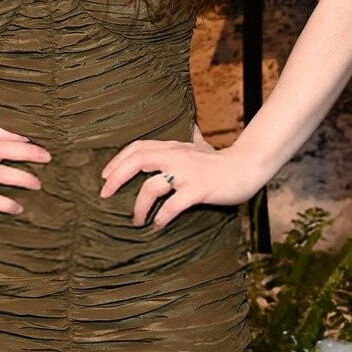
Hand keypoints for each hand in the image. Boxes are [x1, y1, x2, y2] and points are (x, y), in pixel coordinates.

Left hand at [99, 123, 266, 231]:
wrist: (247, 168)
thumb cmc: (220, 161)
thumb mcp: (201, 146)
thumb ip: (193, 137)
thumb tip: (192, 125)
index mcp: (172, 147)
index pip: (137, 148)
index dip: (117, 160)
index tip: (104, 176)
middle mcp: (176, 156)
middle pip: (137, 161)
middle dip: (116, 177)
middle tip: (104, 194)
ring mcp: (187, 173)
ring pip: (151, 186)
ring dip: (139, 206)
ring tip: (136, 220)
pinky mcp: (198, 190)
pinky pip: (173, 205)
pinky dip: (162, 217)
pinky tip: (157, 226)